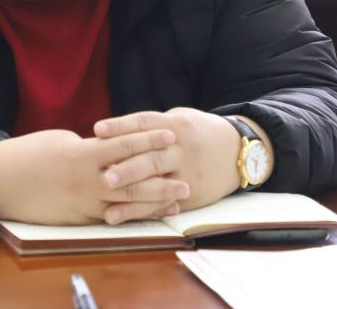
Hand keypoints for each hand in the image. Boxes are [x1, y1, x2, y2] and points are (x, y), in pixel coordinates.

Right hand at [0, 129, 191, 225]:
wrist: (3, 181)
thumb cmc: (30, 153)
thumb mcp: (62, 140)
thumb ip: (91, 147)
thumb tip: (112, 149)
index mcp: (84, 154)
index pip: (124, 144)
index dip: (149, 139)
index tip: (170, 135)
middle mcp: (87, 180)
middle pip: (133, 179)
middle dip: (161, 179)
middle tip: (186, 179)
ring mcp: (84, 203)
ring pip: (126, 203)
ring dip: (153, 202)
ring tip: (176, 201)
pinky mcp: (78, 219)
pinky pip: (111, 217)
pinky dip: (131, 215)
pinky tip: (148, 215)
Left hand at [94, 108, 241, 215]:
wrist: (239, 151)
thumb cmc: (200, 132)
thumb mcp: (181, 119)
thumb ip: (153, 126)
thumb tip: (116, 131)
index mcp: (177, 127)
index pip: (145, 123)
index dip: (121, 126)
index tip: (98, 130)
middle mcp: (181, 150)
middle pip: (151, 158)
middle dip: (127, 168)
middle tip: (103, 176)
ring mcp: (186, 174)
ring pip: (157, 185)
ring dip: (131, 198)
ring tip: (107, 208)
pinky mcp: (190, 194)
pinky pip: (164, 204)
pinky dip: (142, 212)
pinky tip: (122, 217)